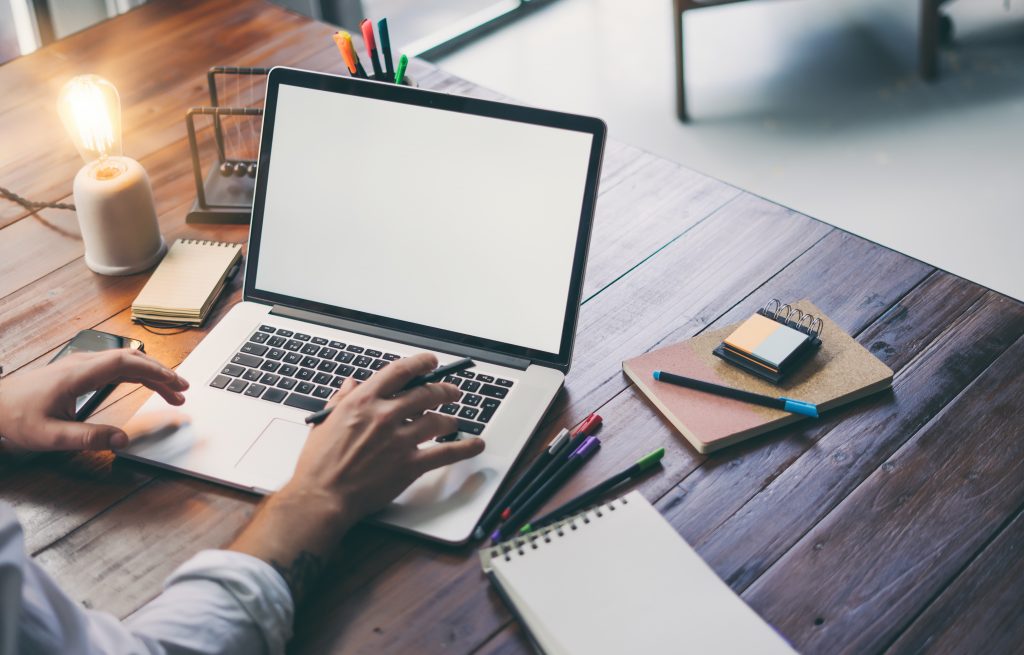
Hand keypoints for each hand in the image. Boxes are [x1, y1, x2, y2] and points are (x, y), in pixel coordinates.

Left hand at [0, 349, 188, 450]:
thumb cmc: (14, 419)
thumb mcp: (50, 437)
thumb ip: (88, 439)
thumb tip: (122, 441)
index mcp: (77, 376)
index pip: (125, 363)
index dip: (155, 371)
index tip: (175, 384)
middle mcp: (81, 364)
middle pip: (131, 358)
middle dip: (161, 372)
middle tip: (183, 390)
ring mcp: (79, 365)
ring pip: (125, 361)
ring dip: (151, 372)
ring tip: (172, 391)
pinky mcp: (77, 371)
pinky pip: (115, 366)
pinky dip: (137, 373)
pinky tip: (145, 383)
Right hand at [229, 353, 485, 599]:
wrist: (322, 497)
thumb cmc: (319, 463)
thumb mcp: (324, 421)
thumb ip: (342, 399)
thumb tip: (352, 384)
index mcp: (363, 401)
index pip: (400, 371)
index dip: (421, 363)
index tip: (431, 362)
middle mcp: (385, 415)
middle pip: (426, 393)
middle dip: (444, 391)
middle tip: (452, 393)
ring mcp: (400, 440)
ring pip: (438, 421)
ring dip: (450, 419)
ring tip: (454, 421)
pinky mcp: (410, 464)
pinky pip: (446, 452)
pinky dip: (464, 448)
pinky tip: (475, 444)